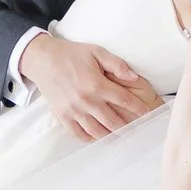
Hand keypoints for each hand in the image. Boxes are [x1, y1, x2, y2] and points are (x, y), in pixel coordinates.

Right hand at [21, 34, 159, 141]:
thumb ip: (117, 64)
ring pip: (98, 132)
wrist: (43, 59)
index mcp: (97, 84)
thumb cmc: (71, 54)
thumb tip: (134, 77)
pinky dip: (91, 138)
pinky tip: (98, 135)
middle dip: (128, 126)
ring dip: (112, 135)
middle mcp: (87, 101)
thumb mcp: (96, 52)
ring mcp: (74, 111)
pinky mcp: (63, 116)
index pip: (125, 101)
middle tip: (137, 128)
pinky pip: (79, 134)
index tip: (147, 114)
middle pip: (114, 121)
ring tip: (120, 135)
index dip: (139, 109)